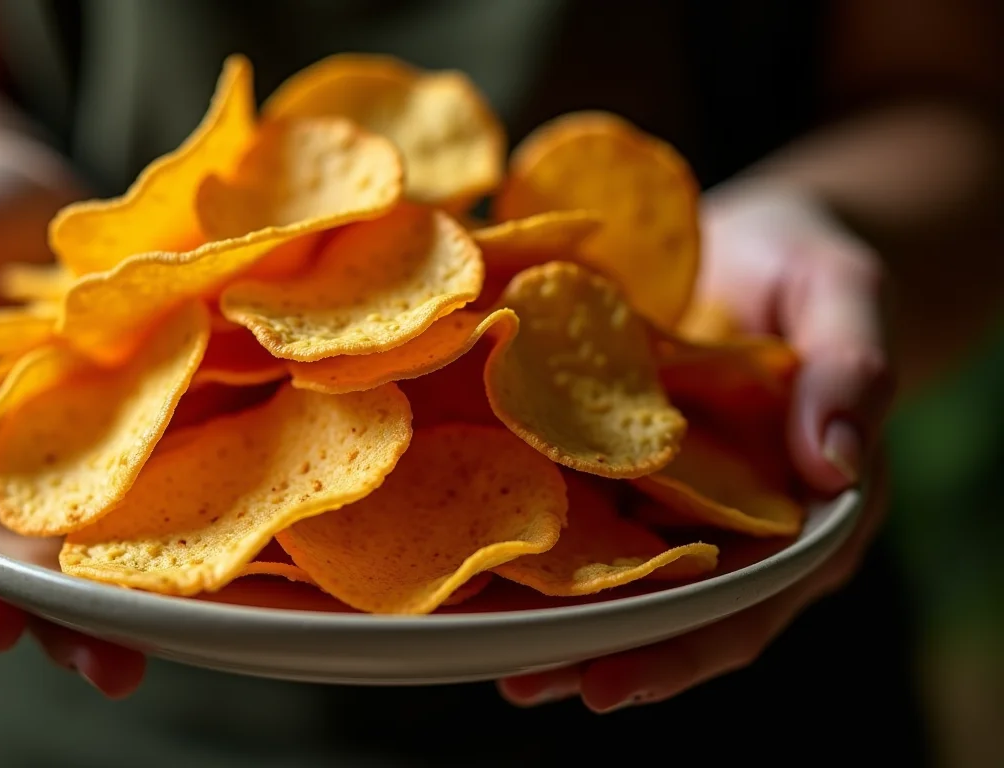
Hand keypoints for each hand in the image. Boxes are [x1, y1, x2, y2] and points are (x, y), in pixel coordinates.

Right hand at [0, 145, 145, 697]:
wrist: (29, 207)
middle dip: (35, 613)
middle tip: (95, 660)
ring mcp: (38, 469)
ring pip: (56, 549)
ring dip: (95, 605)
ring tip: (140, 653)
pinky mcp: (109, 448)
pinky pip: (126, 495)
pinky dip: (153, 532)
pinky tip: (196, 573)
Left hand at [497, 182, 895, 710]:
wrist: (749, 242)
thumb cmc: (811, 269)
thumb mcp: (843, 295)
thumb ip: (850, 371)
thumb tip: (834, 465)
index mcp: (794, 514)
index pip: (742, 603)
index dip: (679, 651)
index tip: (610, 683)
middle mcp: (717, 520)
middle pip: (658, 605)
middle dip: (589, 646)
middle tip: (519, 679)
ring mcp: (654, 491)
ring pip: (602, 560)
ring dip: (541, 598)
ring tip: (467, 632)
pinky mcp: (602, 452)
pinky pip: (561, 490)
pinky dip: (515, 511)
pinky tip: (454, 525)